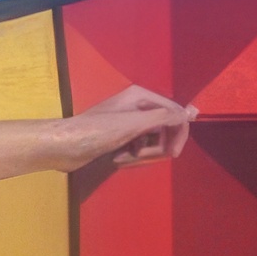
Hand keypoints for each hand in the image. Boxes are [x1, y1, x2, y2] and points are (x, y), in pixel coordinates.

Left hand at [57, 85, 196, 174]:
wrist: (62, 147)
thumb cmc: (97, 132)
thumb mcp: (134, 124)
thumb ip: (165, 117)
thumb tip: (193, 112)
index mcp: (141, 96)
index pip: (175, 113)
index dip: (178, 134)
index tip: (173, 154)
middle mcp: (136, 105)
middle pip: (164, 128)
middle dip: (156, 147)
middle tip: (141, 158)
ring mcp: (127, 121)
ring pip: (151, 140)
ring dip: (142, 153)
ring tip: (123, 158)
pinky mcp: (118, 137)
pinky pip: (137, 147)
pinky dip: (131, 155)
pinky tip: (116, 159)